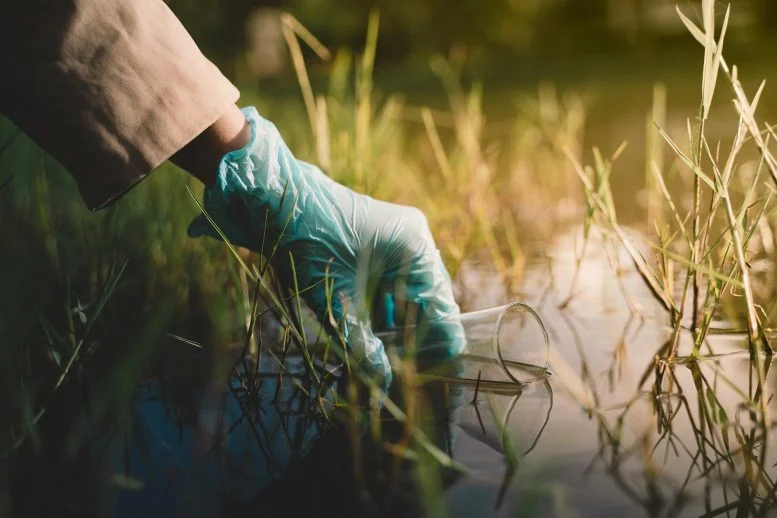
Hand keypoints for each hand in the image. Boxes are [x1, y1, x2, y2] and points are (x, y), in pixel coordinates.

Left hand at [188, 107, 464, 387]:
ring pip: (413, 299)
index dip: (436, 353)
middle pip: (431, 307)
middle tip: (399, 377)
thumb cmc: (306, 244)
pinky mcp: (384, 244)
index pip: (443, 313)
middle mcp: (418, 242)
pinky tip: (372, 337)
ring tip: (383, 361)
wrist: (274, 200)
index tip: (424, 384)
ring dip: (399, 330)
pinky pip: (396, 287)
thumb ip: (363, 347)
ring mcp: (402, 240)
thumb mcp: (335, 302)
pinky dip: (386, 313)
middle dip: (416, 344)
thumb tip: (384, 386)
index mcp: (416, 249)